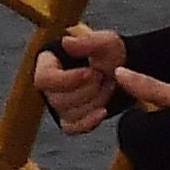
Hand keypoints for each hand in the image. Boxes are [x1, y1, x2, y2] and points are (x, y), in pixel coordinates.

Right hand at [34, 27, 169, 133]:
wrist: (125, 71)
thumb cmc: (111, 53)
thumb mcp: (105, 42)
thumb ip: (87, 41)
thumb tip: (66, 42)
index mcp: (49, 63)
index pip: (44, 78)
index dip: (66, 79)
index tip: (90, 72)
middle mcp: (50, 86)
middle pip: (57, 99)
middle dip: (87, 90)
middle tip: (103, 77)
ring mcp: (59, 105)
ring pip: (67, 114)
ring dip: (93, 102)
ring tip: (108, 86)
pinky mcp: (70, 120)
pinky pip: (73, 128)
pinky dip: (89, 121)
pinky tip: (103, 111)